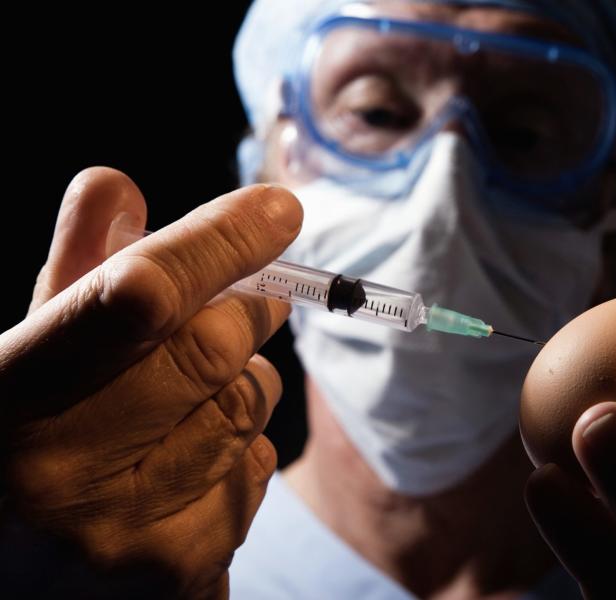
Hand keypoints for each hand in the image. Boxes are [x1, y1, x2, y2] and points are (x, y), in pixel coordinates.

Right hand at [0, 167, 301, 597]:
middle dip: (247, 308)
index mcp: (9, 400)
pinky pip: (256, 472)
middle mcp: (64, 477)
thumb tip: (118, 185)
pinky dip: (240, 449)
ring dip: (244, 380)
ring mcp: (128, 539)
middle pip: (214, 349)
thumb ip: (73, 275)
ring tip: (192, 394)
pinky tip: (188, 463)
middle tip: (254, 297)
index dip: (217, 243)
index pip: (140, 298)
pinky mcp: (182, 577)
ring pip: (248, 408)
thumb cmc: (16, 448)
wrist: (7, 582)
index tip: (278, 209)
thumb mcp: (23, 360)